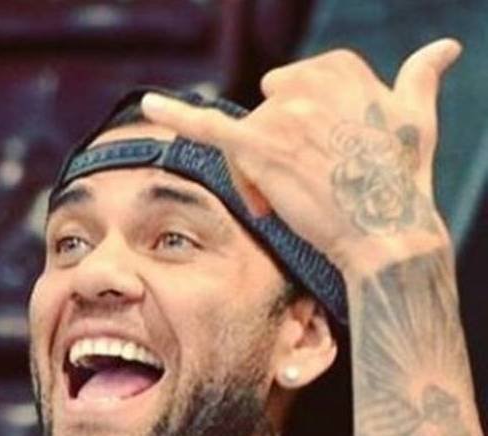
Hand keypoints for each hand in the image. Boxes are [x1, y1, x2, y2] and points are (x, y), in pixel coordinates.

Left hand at [139, 39, 461, 275]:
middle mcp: (310, 82)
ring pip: (243, 140)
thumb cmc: (401, 179)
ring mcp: (285, 113)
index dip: (296, 130)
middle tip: (301, 187)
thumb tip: (445, 47)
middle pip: (262, 113)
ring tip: (286, 204)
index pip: (289, 90)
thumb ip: (419, 78)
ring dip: (256, 175)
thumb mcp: (415, 117)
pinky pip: (209, 126)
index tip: (321, 158)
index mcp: (340, 68)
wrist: (386, 230)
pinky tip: (149, 103)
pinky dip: (175, 114)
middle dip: (271, 150)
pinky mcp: (261, 146)